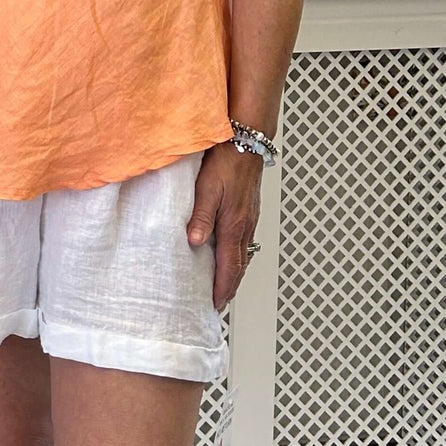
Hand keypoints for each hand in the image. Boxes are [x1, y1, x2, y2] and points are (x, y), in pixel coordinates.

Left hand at [187, 141, 262, 310]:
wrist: (247, 139)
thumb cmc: (226, 159)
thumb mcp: (208, 187)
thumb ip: (201, 215)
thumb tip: (195, 242)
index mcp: (234, 224)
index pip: (229, 266)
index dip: (222, 289)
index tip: (215, 305)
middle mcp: (245, 225)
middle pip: (239, 266)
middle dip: (230, 287)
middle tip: (220, 304)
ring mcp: (250, 217)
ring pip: (243, 254)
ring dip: (235, 273)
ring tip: (225, 286)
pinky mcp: (249, 209)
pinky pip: (244, 241)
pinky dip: (238, 256)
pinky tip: (230, 253)